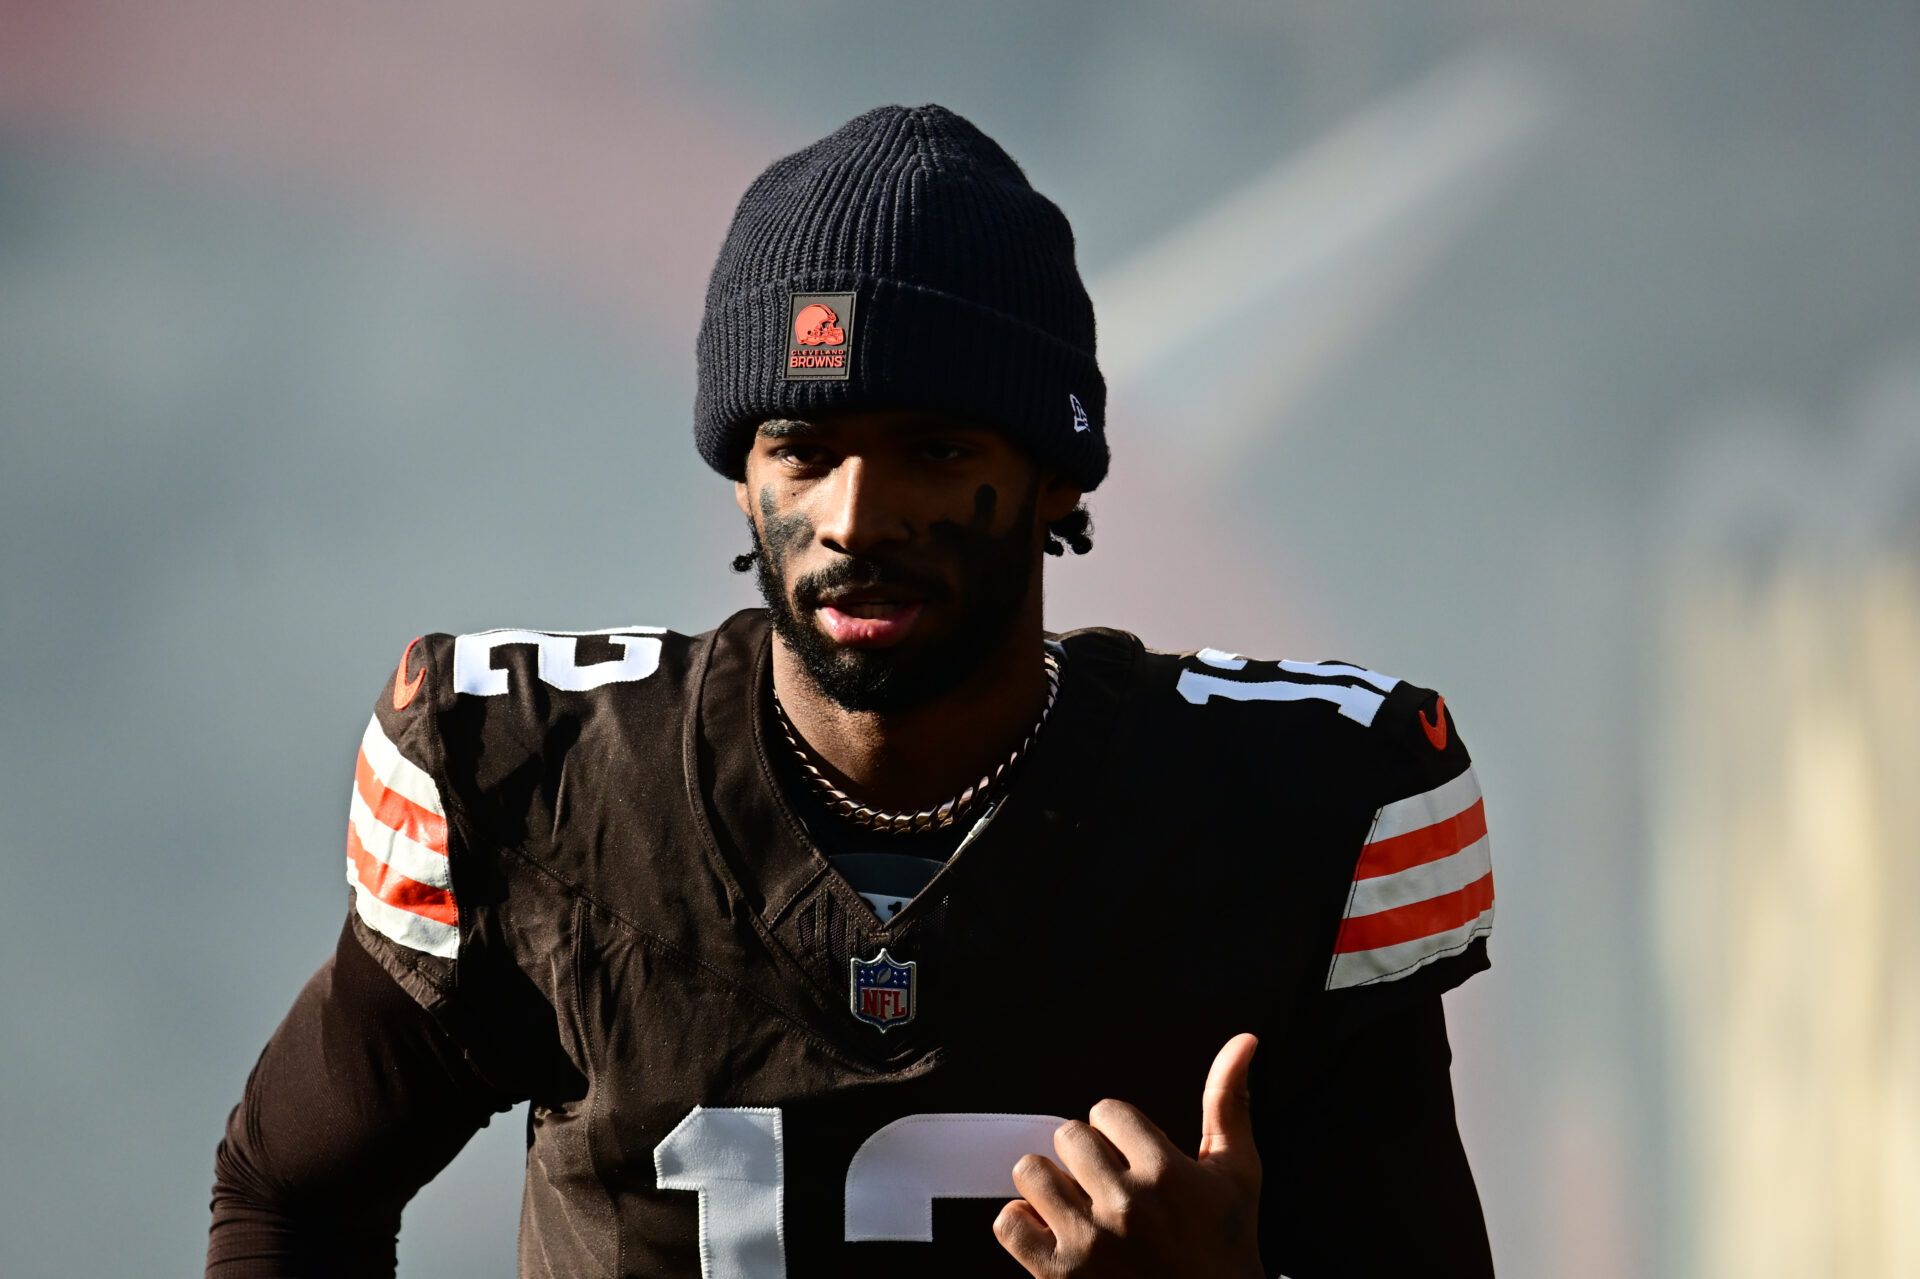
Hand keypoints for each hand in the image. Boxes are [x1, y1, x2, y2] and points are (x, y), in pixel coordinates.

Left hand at [993, 1033, 1264, 1277]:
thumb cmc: (1227, 1244)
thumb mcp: (1237, 1172)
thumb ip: (1229, 1102)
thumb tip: (1244, 1038)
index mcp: (1167, 1174)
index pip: (1106, 1111)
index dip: (1118, 1132)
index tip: (1134, 1158)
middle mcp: (1126, 1206)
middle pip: (1068, 1136)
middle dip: (1087, 1157)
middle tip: (1110, 1186)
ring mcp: (1090, 1243)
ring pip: (1032, 1171)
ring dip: (1051, 1185)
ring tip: (1080, 1205)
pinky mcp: (1059, 1276)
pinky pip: (1009, 1222)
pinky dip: (1022, 1223)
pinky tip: (1053, 1231)